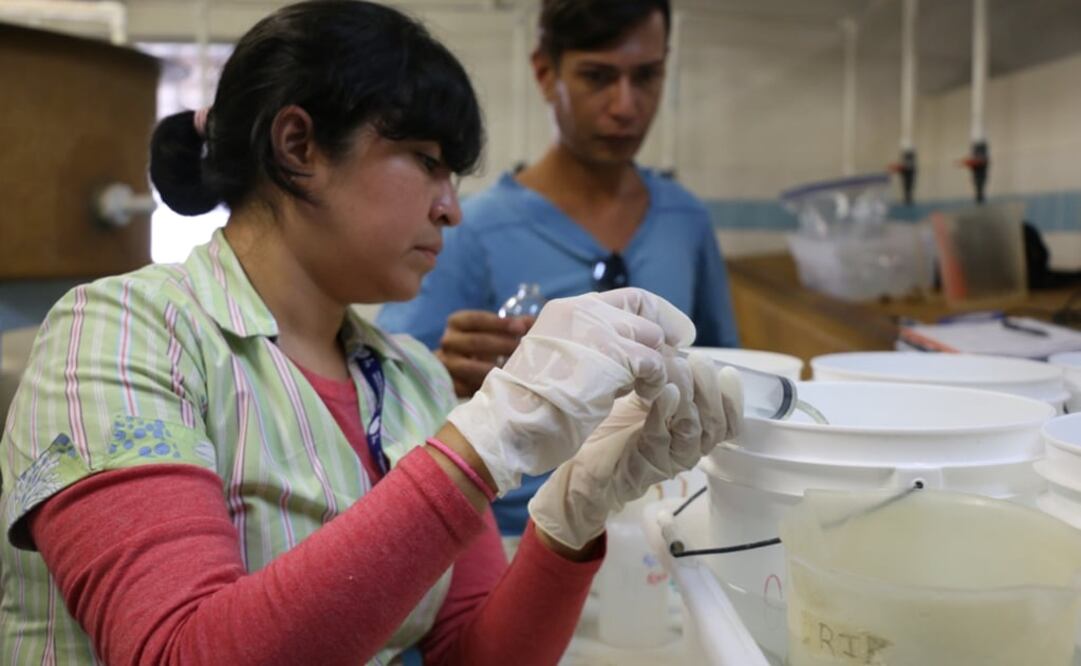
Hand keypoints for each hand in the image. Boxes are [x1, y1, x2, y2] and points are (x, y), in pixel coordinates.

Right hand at [436, 310, 534, 396]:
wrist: (455, 369)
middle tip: (523, 350)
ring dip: (493, 369)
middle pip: (475, 342)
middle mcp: (448, 342)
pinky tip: (501, 387)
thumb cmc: (479, 345)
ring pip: (469, 367)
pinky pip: (466, 387)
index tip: (521, 327)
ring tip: (514, 371)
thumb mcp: (490, 330)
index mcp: (457, 322)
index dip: (500, 323)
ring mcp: (446, 365)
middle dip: (502, 346)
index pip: (477, 320)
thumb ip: (511, 326)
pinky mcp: (449, 385)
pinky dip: (484, 387)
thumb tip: (535, 323)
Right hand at [446, 288, 695, 494]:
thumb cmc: (530, 405)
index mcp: (567, 310)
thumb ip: (590, 346)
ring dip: (657, 367)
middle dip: (661, 345)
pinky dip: (656, 382)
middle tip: (668, 370)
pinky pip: (654, 363)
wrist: (508, 423)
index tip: (675, 335)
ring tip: (648, 390)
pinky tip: (644, 397)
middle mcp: (582, 311)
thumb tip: (634, 349)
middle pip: (645, 317)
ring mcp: (597, 331)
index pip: (628, 298)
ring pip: (652, 339)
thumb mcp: (559, 359)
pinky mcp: (612, 356)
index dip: (657, 315)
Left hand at [529, 352, 742, 549]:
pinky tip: (662, 393)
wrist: (581, 460)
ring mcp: (671, 459)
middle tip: (698, 361)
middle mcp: (688, 446)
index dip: (733, 397)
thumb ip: (664, 368)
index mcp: (693, 429)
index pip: (728, 420)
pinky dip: (666, 412)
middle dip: (711, 389)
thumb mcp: (643, 388)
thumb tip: (682, 335)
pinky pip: (666, 438)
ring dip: (689, 396)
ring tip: (677, 371)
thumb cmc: (611, 421)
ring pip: (696, 428)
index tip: (729, 370)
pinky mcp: (650, 465)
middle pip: (718, 423)